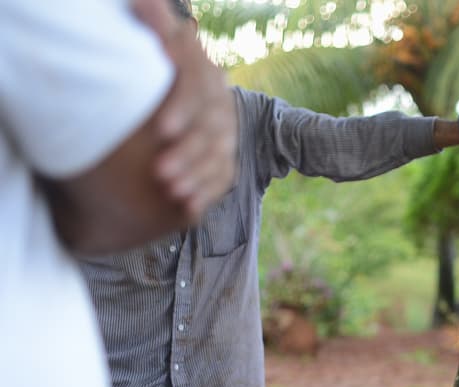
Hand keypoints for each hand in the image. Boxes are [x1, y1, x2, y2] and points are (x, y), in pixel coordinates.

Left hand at [132, 0, 236, 219]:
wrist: (164, 105)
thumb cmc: (149, 70)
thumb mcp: (155, 45)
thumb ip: (155, 26)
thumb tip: (144, 2)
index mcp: (203, 74)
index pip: (201, 88)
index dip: (184, 108)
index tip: (160, 129)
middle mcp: (220, 105)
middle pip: (212, 130)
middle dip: (187, 153)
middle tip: (158, 172)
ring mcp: (224, 134)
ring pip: (218, 157)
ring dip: (193, 176)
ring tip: (168, 190)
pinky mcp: (223, 160)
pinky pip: (220, 178)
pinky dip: (203, 192)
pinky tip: (185, 205)